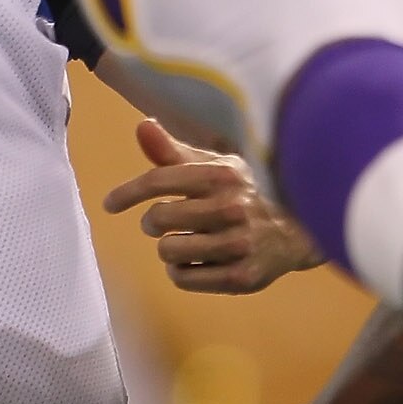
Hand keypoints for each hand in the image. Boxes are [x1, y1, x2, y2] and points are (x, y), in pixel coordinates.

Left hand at [100, 120, 323, 293]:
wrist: (292, 234)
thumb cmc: (240, 195)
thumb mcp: (213, 167)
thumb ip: (173, 152)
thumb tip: (142, 125)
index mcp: (222, 175)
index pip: (158, 180)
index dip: (127, 193)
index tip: (110, 204)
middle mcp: (232, 207)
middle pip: (157, 219)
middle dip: (152, 223)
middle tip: (162, 223)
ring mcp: (238, 244)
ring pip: (168, 252)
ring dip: (168, 248)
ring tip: (185, 242)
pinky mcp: (242, 277)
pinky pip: (183, 278)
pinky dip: (180, 271)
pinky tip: (195, 262)